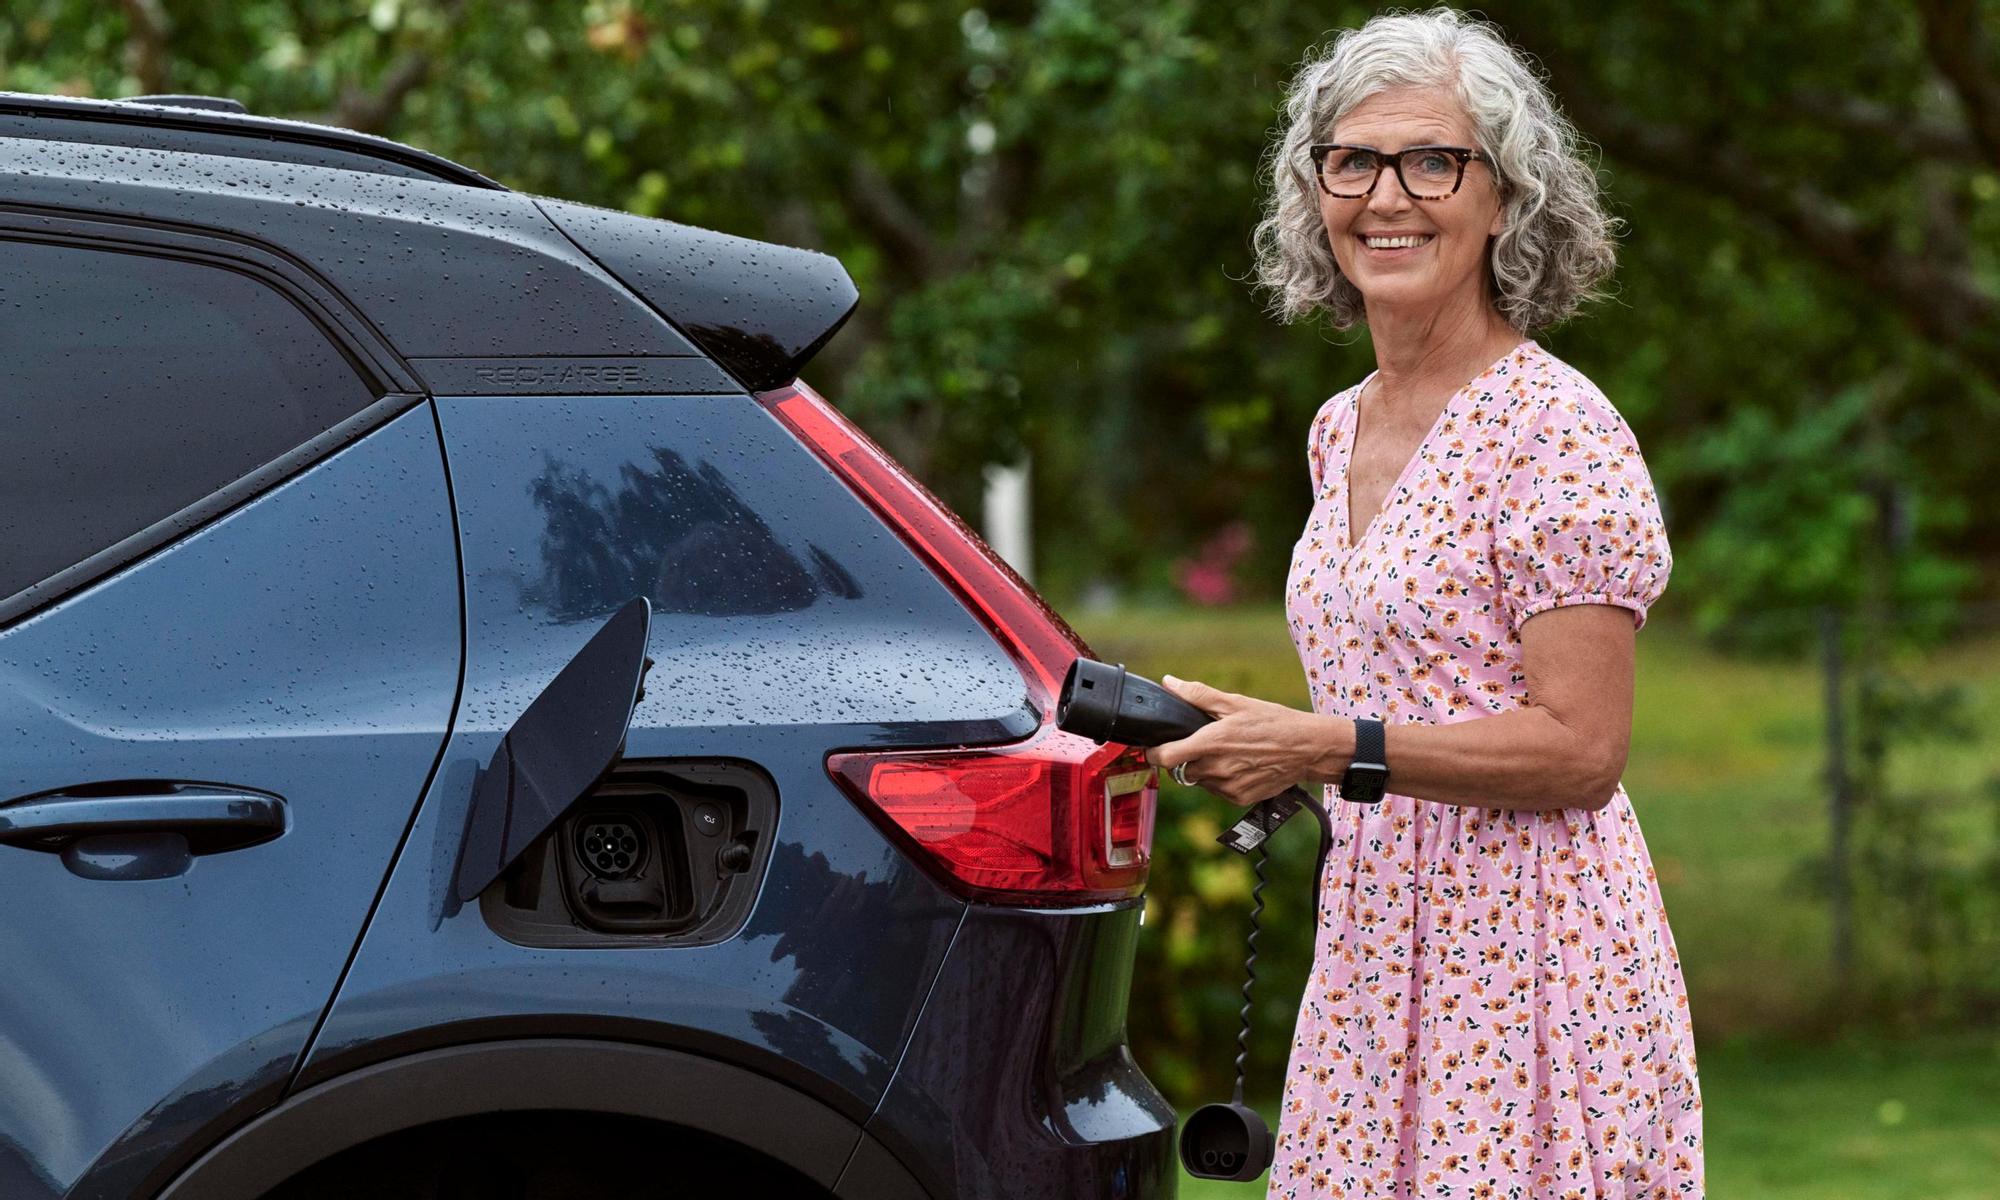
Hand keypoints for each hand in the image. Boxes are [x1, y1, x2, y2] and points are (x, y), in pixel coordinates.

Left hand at [1142, 675, 1331, 806]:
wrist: (1307, 749)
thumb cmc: (1273, 722)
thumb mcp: (1235, 703)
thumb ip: (1198, 695)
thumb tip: (1169, 682)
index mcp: (1210, 743)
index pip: (1165, 758)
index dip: (1153, 754)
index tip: (1154, 748)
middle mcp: (1216, 769)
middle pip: (1180, 771)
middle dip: (1183, 759)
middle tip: (1201, 744)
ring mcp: (1227, 787)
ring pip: (1199, 781)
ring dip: (1202, 770)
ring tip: (1226, 752)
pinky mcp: (1238, 798)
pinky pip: (1217, 790)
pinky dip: (1220, 780)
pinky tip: (1238, 765)